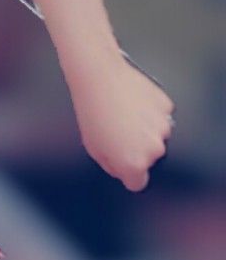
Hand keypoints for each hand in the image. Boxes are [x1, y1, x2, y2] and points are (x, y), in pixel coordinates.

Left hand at [68, 50, 174, 190]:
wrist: (99, 77)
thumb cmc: (92, 110)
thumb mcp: (93, 148)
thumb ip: (111, 165)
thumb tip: (123, 170)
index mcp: (134, 163)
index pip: (138, 182)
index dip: (128, 172)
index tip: (122, 160)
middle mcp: (154, 149)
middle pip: (149, 157)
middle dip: (136, 148)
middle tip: (118, 129)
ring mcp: (163, 127)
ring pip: (157, 135)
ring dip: (146, 129)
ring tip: (124, 113)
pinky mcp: (167, 106)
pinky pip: (161, 115)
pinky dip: (152, 110)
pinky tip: (134, 101)